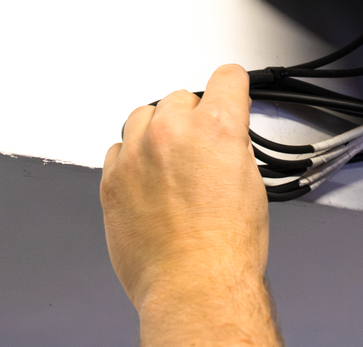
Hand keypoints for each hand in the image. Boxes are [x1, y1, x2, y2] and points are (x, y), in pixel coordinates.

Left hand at [101, 65, 279, 344]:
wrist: (194, 284)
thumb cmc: (226, 245)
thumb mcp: (251, 181)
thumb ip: (232, 146)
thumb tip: (223, 137)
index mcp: (216, 128)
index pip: (227, 77)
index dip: (233, 85)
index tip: (230, 91)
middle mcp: (173, 133)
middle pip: (181, 96)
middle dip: (193, 116)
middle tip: (201, 146)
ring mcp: (136, 155)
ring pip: (144, 116)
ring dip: (159, 130)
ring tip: (172, 160)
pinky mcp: (111, 180)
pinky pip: (118, 149)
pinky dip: (133, 157)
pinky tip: (150, 180)